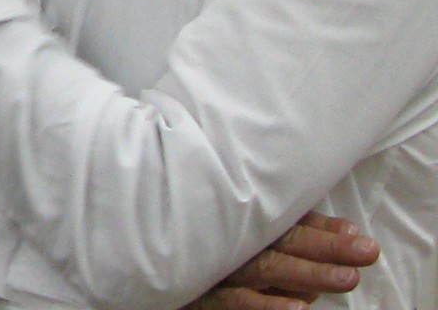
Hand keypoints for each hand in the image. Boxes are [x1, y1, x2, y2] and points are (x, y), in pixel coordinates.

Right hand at [181, 212, 379, 309]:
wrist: (163, 264)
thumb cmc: (219, 246)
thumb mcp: (259, 233)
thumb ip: (301, 230)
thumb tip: (349, 230)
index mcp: (247, 224)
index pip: (289, 225)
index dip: (324, 232)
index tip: (361, 240)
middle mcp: (234, 243)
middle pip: (282, 244)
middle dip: (324, 249)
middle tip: (363, 254)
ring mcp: (220, 270)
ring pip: (266, 269)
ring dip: (307, 273)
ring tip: (345, 278)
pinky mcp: (205, 297)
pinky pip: (237, 302)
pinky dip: (267, 306)